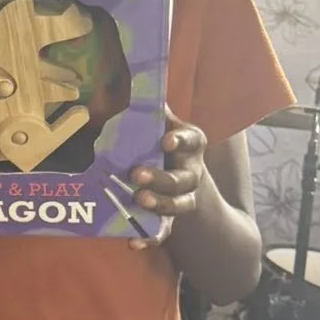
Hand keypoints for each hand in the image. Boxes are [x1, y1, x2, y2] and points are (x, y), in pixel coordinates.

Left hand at [128, 109, 207, 246]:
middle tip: (136, 174)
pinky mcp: (171, 220)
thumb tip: (127, 77)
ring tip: (139, 200)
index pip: (191, 139)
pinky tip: (132, 242)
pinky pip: (163, 232)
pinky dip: (149, 238)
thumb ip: (148, 109)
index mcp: (190, 145)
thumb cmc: (162, 146)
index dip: (180, 140)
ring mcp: (184, 198)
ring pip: (179, 205)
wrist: (188, 184)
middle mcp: (191, 172)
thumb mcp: (159, 126)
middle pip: (182, 178)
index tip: (165, 140)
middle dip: (161, 178)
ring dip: (160, 204)